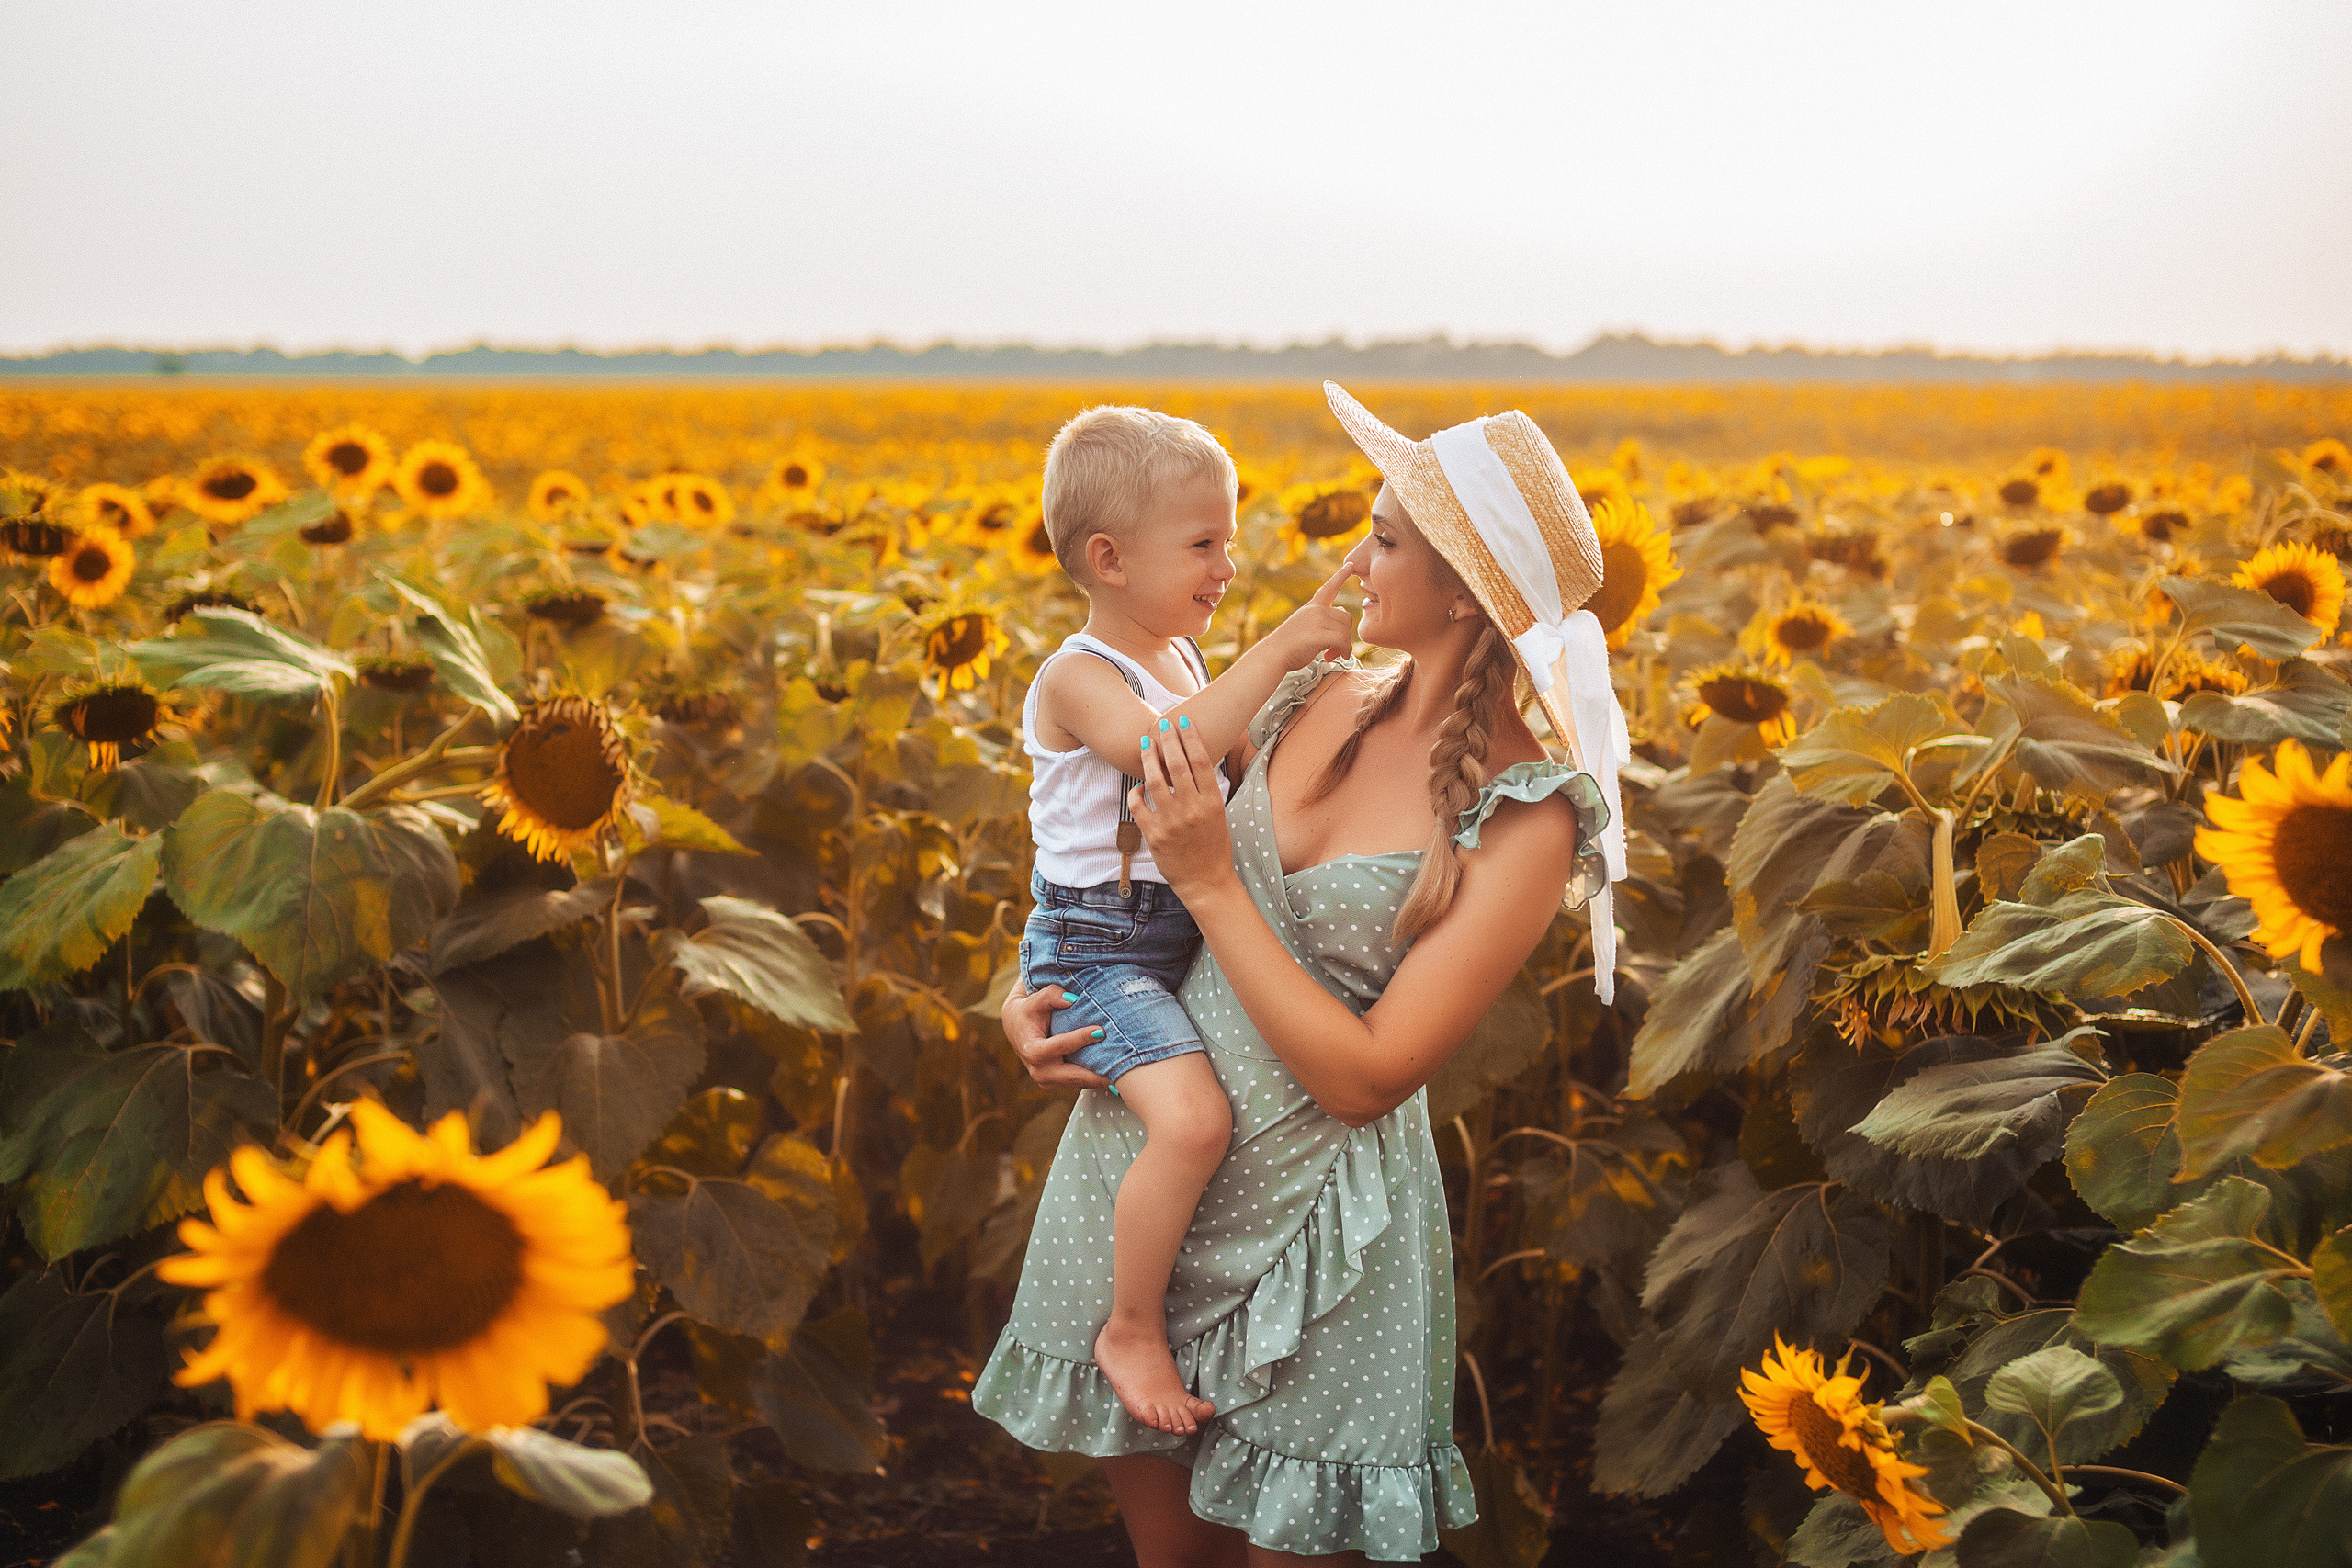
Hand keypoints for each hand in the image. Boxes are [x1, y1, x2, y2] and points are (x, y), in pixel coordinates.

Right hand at [1001, 980, 1109, 1089]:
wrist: (1017, 1027)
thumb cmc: (1028, 1011)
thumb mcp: (1035, 1000)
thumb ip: (1051, 995)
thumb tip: (1072, 998)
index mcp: (1033, 1050)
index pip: (1059, 1046)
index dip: (1080, 1039)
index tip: (1100, 1031)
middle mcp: (1039, 1071)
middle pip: (1072, 1076)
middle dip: (1096, 1074)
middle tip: (1119, 1070)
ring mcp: (1047, 1080)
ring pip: (1077, 1083)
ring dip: (1099, 1080)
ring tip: (1123, 1077)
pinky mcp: (1056, 1083)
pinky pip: (1078, 1083)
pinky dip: (1095, 1080)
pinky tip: (1114, 1077)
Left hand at [1131, 715, 1239, 902]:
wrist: (1207, 882)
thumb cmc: (1214, 847)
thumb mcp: (1218, 815)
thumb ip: (1205, 790)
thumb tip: (1193, 761)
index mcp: (1212, 802)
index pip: (1201, 760)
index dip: (1191, 737)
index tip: (1183, 721)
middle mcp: (1193, 809)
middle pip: (1178, 764)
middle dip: (1167, 740)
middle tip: (1160, 725)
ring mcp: (1172, 822)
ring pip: (1155, 780)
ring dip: (1148, 758)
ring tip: (1144, 744)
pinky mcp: (1155, 835)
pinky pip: (1139, 805)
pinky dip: (1136, 791)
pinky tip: (1138, 786)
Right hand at [1269, 565, 1356, 666]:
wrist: (1273, 654)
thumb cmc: (1289, 644)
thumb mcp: (1304, 623)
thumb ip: (1322, 618)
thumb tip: (1342, 613)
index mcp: (1312, 606)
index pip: (1329, 587)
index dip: (1341, 575)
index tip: (1351, 564)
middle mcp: (1316, 610)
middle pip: (1347, 617)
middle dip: (1344, 634)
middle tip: (1334, 649)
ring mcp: (1317, 622)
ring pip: (1346, 631)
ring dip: (1343, 646)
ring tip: (1331, 654)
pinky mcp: (1319, 635)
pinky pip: (1343, 642)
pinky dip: (1344, 651)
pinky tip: (1335, 657)